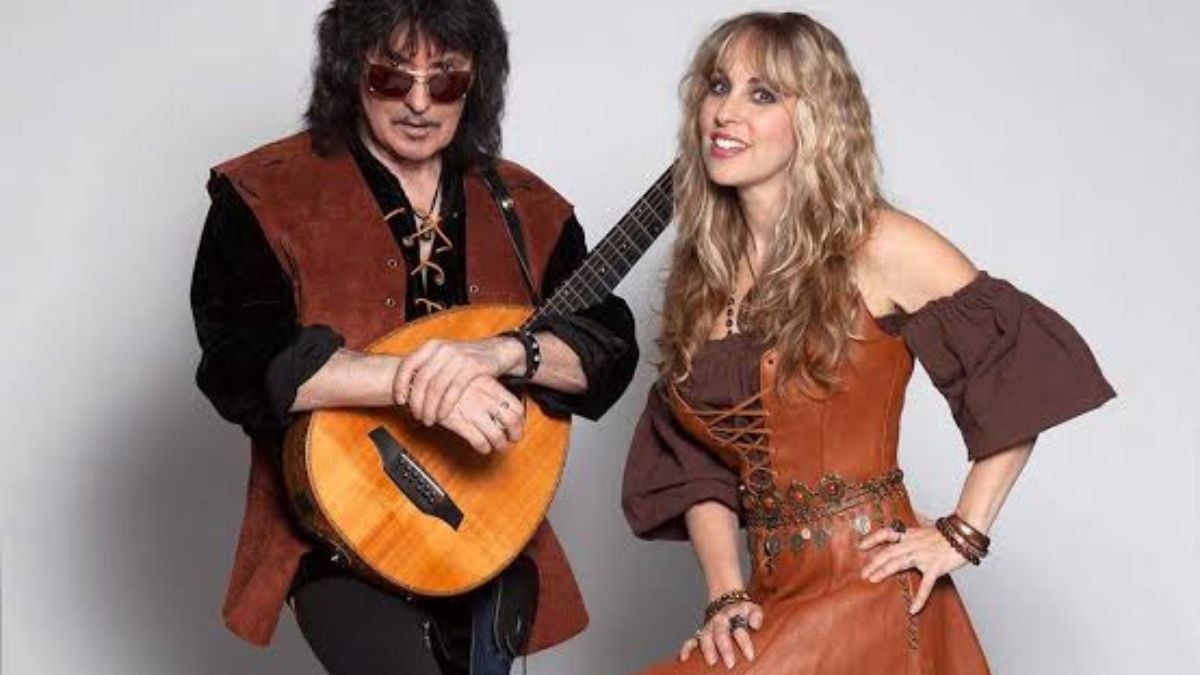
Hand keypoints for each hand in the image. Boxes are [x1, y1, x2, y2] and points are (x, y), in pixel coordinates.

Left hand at [393, 337, 522, 425]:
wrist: (498, 351)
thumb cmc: (468, 359)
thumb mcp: (444, 357)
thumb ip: (427, 368)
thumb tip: (405, 388)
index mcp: (432, 346)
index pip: (408, 364)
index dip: (400, 384)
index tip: (400, 401)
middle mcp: (443, 349)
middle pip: (421, 380)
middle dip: (416, 402)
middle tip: (417, 416)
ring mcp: (458, 357)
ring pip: (436, 387)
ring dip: (430, 408)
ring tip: (429, 420)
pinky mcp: (473, 366)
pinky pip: (454, 390)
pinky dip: (445, 406)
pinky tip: (442, 415)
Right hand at [435, 376, 524, 454]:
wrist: (425, 382)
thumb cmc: (448, 380)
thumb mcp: (472, 377)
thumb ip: (488, 389)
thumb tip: (501, 403)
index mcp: (490, 386)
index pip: (516, 406)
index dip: (520, 420)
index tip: (517, 426)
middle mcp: (485, 399)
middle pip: (511, 422)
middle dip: (515, 434)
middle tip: (512, 439)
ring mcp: (474, 412)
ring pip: (497, 436)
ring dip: (500, 445)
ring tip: (497, 446)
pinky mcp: (460, 423)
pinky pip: (480, 442)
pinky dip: (484, 448)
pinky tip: (482, 447)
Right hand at [679, 600, 762, 668]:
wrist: (725, 602)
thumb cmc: (742, 611)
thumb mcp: (752, 609)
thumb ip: (756, 616)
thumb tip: (755, 625)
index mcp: (732, 616)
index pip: (739, 629)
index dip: (744, 642)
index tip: (750, 656)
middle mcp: (718, 622)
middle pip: (720, 635)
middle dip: (725, 649)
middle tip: (730, 664)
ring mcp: (708, 629)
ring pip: (705, 638)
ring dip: (708, 650)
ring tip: (711, 662)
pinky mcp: (700, 635)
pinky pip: (691, 641)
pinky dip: (686, 649)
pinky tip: (684, 658)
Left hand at [858, 524, 968, 613]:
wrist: (964, 534)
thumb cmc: (947, 532)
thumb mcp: (928, 525)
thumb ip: (919, 521)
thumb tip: (914, 512)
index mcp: (910, 534)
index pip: (887, 533)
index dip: (872, 539)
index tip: (860, 546)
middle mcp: (913, 544)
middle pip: (888, 552)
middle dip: (873, 562)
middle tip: (863, 573)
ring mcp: (923, 556)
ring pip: (898, 564)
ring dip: (884, 572)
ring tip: (873, 580)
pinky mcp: (935, 567)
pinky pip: (926, 585)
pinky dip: (919, 598)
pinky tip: (913, 609)